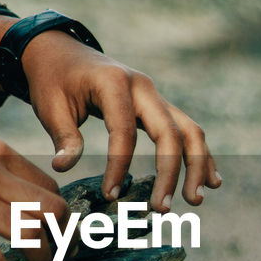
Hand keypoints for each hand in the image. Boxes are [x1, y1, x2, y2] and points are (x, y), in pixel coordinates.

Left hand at [21, 34, 220, 211]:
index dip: (119, 165)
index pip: (125, 131)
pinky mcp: (158, 106)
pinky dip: (201, 155)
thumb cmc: (53, 79)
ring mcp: (155, 95)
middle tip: (162, 208)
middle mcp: (143, 87)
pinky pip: (187, 130)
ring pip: (188, 130)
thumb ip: (63, 137)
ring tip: (195, 200)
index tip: (110, 196)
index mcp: (114, 83)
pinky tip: (211, 180)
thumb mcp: (49, 106)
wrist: (62, 52)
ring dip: (197, 166)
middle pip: (170, 131)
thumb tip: (63, 169)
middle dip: (169, 172)